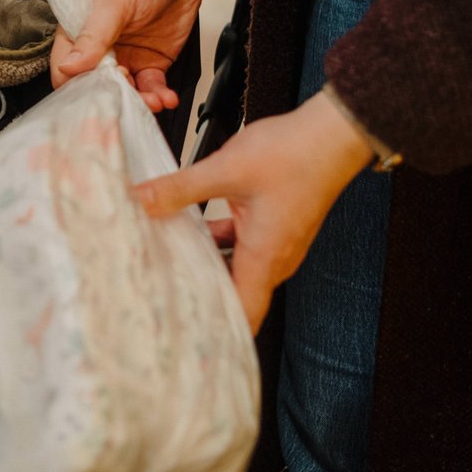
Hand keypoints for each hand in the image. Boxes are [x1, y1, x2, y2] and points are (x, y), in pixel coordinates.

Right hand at [52, 0, 242, 110]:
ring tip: (156, 101)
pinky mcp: (151, 63)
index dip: (75, 87)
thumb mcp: (115, 2)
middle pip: (95, 87)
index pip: (65, 68)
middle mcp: (98, 49)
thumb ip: (93, 36)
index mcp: (77, 31)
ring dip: (139, 102)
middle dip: (112, 98)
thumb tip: (69, 68)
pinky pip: (150, 88)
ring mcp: (125, 58)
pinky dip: (159, 97)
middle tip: (131, 100)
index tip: (94, 97)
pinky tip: (167, 98)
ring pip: (125, 92)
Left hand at [133, 92, 374, 332]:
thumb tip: (140, 201)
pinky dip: (216, 243)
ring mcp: (275, 242)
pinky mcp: (273, 225)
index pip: (244, 315)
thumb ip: (179, 190)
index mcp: (265, 258)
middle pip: (235, 294)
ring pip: (235, 268)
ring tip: (166, 264)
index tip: (186, 337)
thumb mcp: (225, 171)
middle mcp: (274, 258)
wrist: (331, 134)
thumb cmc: (293, 154)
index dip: (217, 331)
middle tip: (162, 298)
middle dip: (200, 298)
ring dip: (205, 266)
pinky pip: (240, 245)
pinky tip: (189, 228)